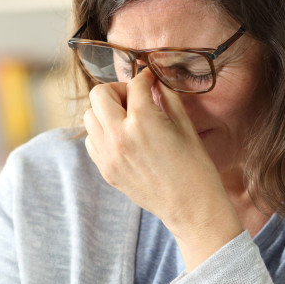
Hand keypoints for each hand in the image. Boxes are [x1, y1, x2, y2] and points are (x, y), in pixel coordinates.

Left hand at [83, 69, 241, 269]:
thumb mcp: (185, 124)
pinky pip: (91, 140)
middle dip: (117, 89)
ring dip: (106, 111)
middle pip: (99, 94)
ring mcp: (108, 156)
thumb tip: (154, 80)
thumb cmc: (195, 166)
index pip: (134, 84)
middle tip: (134, 98)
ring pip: (89, 117)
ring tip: (128, 119)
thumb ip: (166, 96)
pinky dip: (102, 133)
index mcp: (143, 121)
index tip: (150, 79)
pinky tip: (123, 138)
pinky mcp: (105, 170)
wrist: (191, 206)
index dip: (145, 77)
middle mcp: (119, 137)